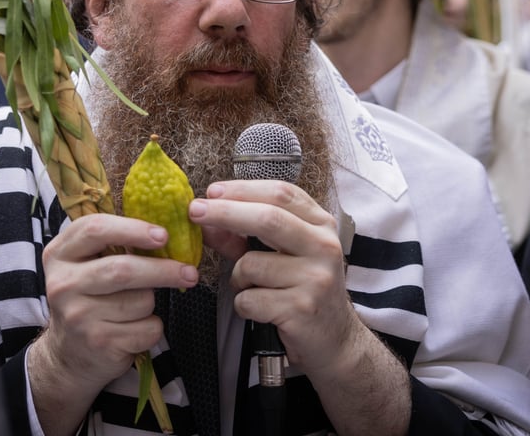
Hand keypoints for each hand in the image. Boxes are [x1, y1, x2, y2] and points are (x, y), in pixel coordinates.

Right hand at [28, 212, 197, 432]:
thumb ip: (112, 245)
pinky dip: (152, 327)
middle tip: (189, 272)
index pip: (94, 229)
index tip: (163, 235)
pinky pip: (146, 328)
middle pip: (123, 269)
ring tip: (138, 307)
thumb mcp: (86, 265)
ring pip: (141, 301)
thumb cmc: (88, 298)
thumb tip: (165, 232)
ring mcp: (78, 316)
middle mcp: (63, 284)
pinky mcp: (99, 343)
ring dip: (152, 303)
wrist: (69, 354)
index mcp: (59, 254)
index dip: (133, 229)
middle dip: (163, 270)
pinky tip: (135, 330)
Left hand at [189, 179, 355, 374]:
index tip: (212, 191)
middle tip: (195, 211)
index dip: (243, 189)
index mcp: (321, 225)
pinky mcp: (302, 309)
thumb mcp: (281, 255)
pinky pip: (249, 299)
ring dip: (237, 276)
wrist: (335, 341)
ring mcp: (315, 278)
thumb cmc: (302, 290)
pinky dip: (243, 304)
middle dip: (225, 212)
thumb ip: (244, 235)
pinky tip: (261, 310)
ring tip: (252, 288)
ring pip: (251, 264)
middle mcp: (324, 247)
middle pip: (267, 218)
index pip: (281, 194)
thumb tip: (206, 219)